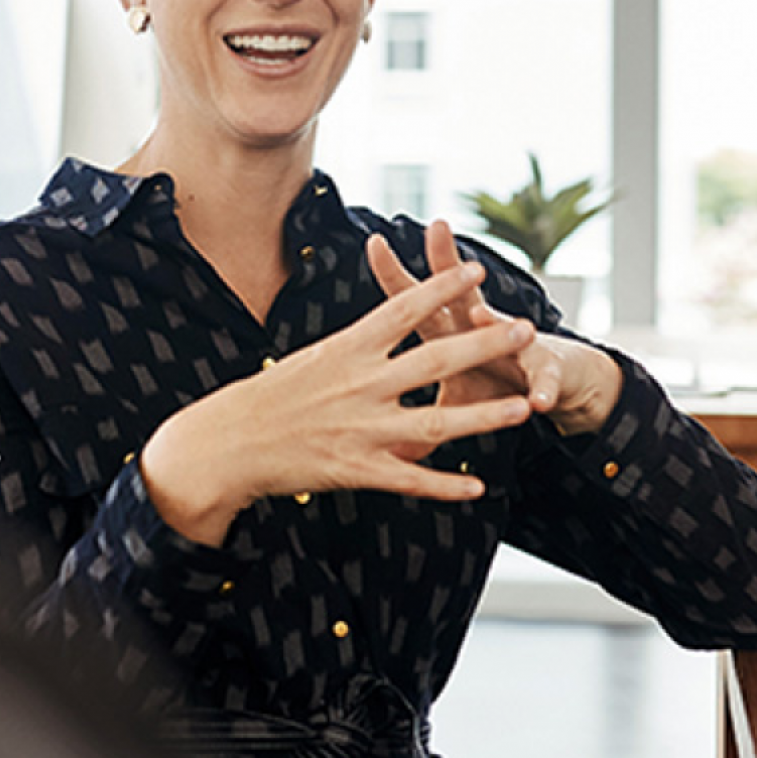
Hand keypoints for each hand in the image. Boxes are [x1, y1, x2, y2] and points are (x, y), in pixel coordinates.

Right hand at [140, 260, 533, 545]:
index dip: (442, 289)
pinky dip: (445, 485)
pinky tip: (478, 487)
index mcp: (347, 348)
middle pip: (434, 360)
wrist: (230, 442)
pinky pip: (410, 479)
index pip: (402, 310)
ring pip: (435, 424)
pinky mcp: (357, 469)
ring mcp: (361, 429)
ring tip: (525, 408)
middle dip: (484, 344)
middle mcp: (359, 384)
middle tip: (526, 328)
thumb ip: (360, 349)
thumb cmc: (271, 395)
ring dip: (484, 417)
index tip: (477, 271)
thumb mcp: (315, 358)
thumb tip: (393, 326)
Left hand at [367, 220, 621, 437]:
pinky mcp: (548, 369)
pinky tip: (538, 401)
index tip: (374, 240)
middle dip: (445, 259)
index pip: (414, 298)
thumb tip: (371, 409)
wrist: (554, 382)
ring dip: (492, 321)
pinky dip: (541, 389)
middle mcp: (479, 326)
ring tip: (477, 315)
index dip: (394, 273)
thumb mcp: (449, 389)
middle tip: (436, 226)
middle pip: (459, 289)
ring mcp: (515, 343)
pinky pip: (543, 379)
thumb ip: (416, 398)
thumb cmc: (490, 380)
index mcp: (446, 329)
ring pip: (502, 326)